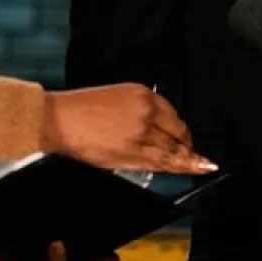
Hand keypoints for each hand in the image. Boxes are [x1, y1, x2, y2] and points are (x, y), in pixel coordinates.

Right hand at [41, 82, 216, 174]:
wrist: (59, 119)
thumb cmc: (80, 110)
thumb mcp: (116, 99)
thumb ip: (139, 112)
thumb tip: (155, 130)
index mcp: (142, 94)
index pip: (172, 113)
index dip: (181, 128)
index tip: (186, 135)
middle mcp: (146, 111)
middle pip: (177, 130)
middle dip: (186, 143)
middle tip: (193, 153)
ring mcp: (141, 132)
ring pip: (173, 149)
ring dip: (189, 158)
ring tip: (202, 165)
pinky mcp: (133, 152)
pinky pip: (162, 162)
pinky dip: (181, 166)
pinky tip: (195, 167)